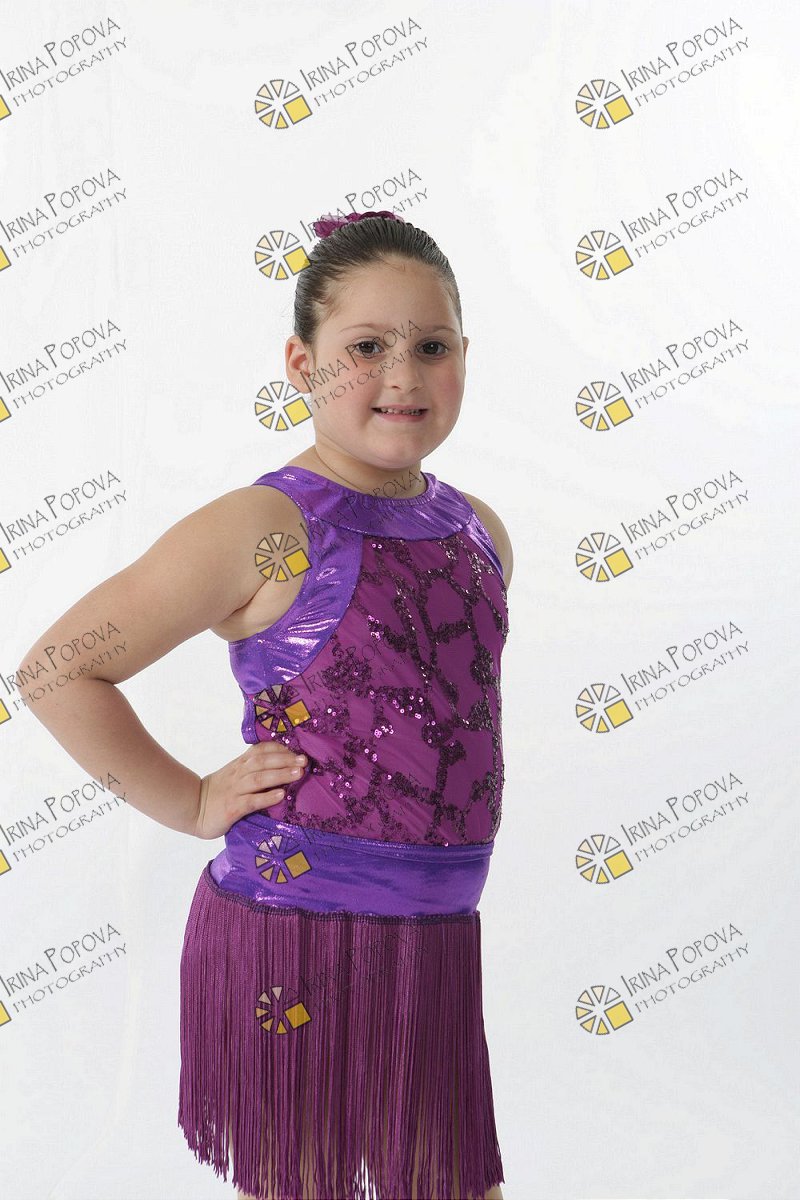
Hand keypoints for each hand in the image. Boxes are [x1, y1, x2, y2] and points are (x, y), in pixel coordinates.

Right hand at [192, 742, 306, 839]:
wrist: (192, 808)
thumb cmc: (217, 792)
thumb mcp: (233, 774)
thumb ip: (252, 768)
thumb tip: (281, 765)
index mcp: (239, 764)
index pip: (260, 750)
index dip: (279, 749)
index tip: (297, 751)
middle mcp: (238, 774)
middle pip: (263, 762)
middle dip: (285, 760)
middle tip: (304, 761)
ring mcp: (234, 790)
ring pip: (259, 779)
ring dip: (280, 775)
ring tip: (298, 774)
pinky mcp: (232, 808)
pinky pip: (251, 801)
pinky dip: (266, 797)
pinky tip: (281, 796)